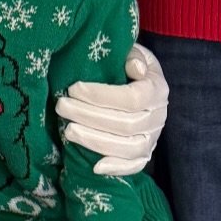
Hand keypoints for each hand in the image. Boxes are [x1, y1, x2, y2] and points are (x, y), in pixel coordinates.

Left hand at [56, 44, 167, 176]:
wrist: (141, 84)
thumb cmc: (128, 66)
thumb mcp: (133, 52)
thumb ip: (133, 56)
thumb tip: (134, 67)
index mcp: (157, 89)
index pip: (132, 98)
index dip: (101, 95)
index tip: (73, 88)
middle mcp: (159, 117)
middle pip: (126, 124)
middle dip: (89, 116)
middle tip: (61, 106)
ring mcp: (153, 138)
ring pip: (128, 148)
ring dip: (95, 141)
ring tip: (68, 131)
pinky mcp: (145, 154)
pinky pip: (134, 166)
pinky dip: (115, 168)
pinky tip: (93, 166)